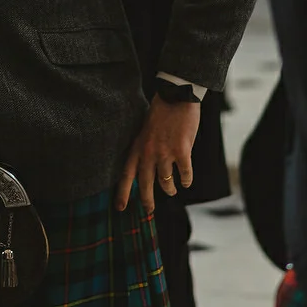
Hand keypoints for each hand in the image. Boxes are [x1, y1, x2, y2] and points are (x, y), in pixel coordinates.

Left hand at [115, 96, 199, 213]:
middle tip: (149, 210)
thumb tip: (145, 165)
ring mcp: (165, 153)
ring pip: (166, 182)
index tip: (119, 208)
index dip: (122, 193)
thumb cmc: (161, 112)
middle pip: (145, 184)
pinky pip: (185, 174)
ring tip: (172, 190)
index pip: (126, 175)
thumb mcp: (144, 130)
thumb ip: (143, 147)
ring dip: (169, 189)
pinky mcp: (182, 151)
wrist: (176, 95)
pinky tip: (186, 181)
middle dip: (147, 200)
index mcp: (138, 147)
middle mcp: (149, 153)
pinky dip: (186, 180)